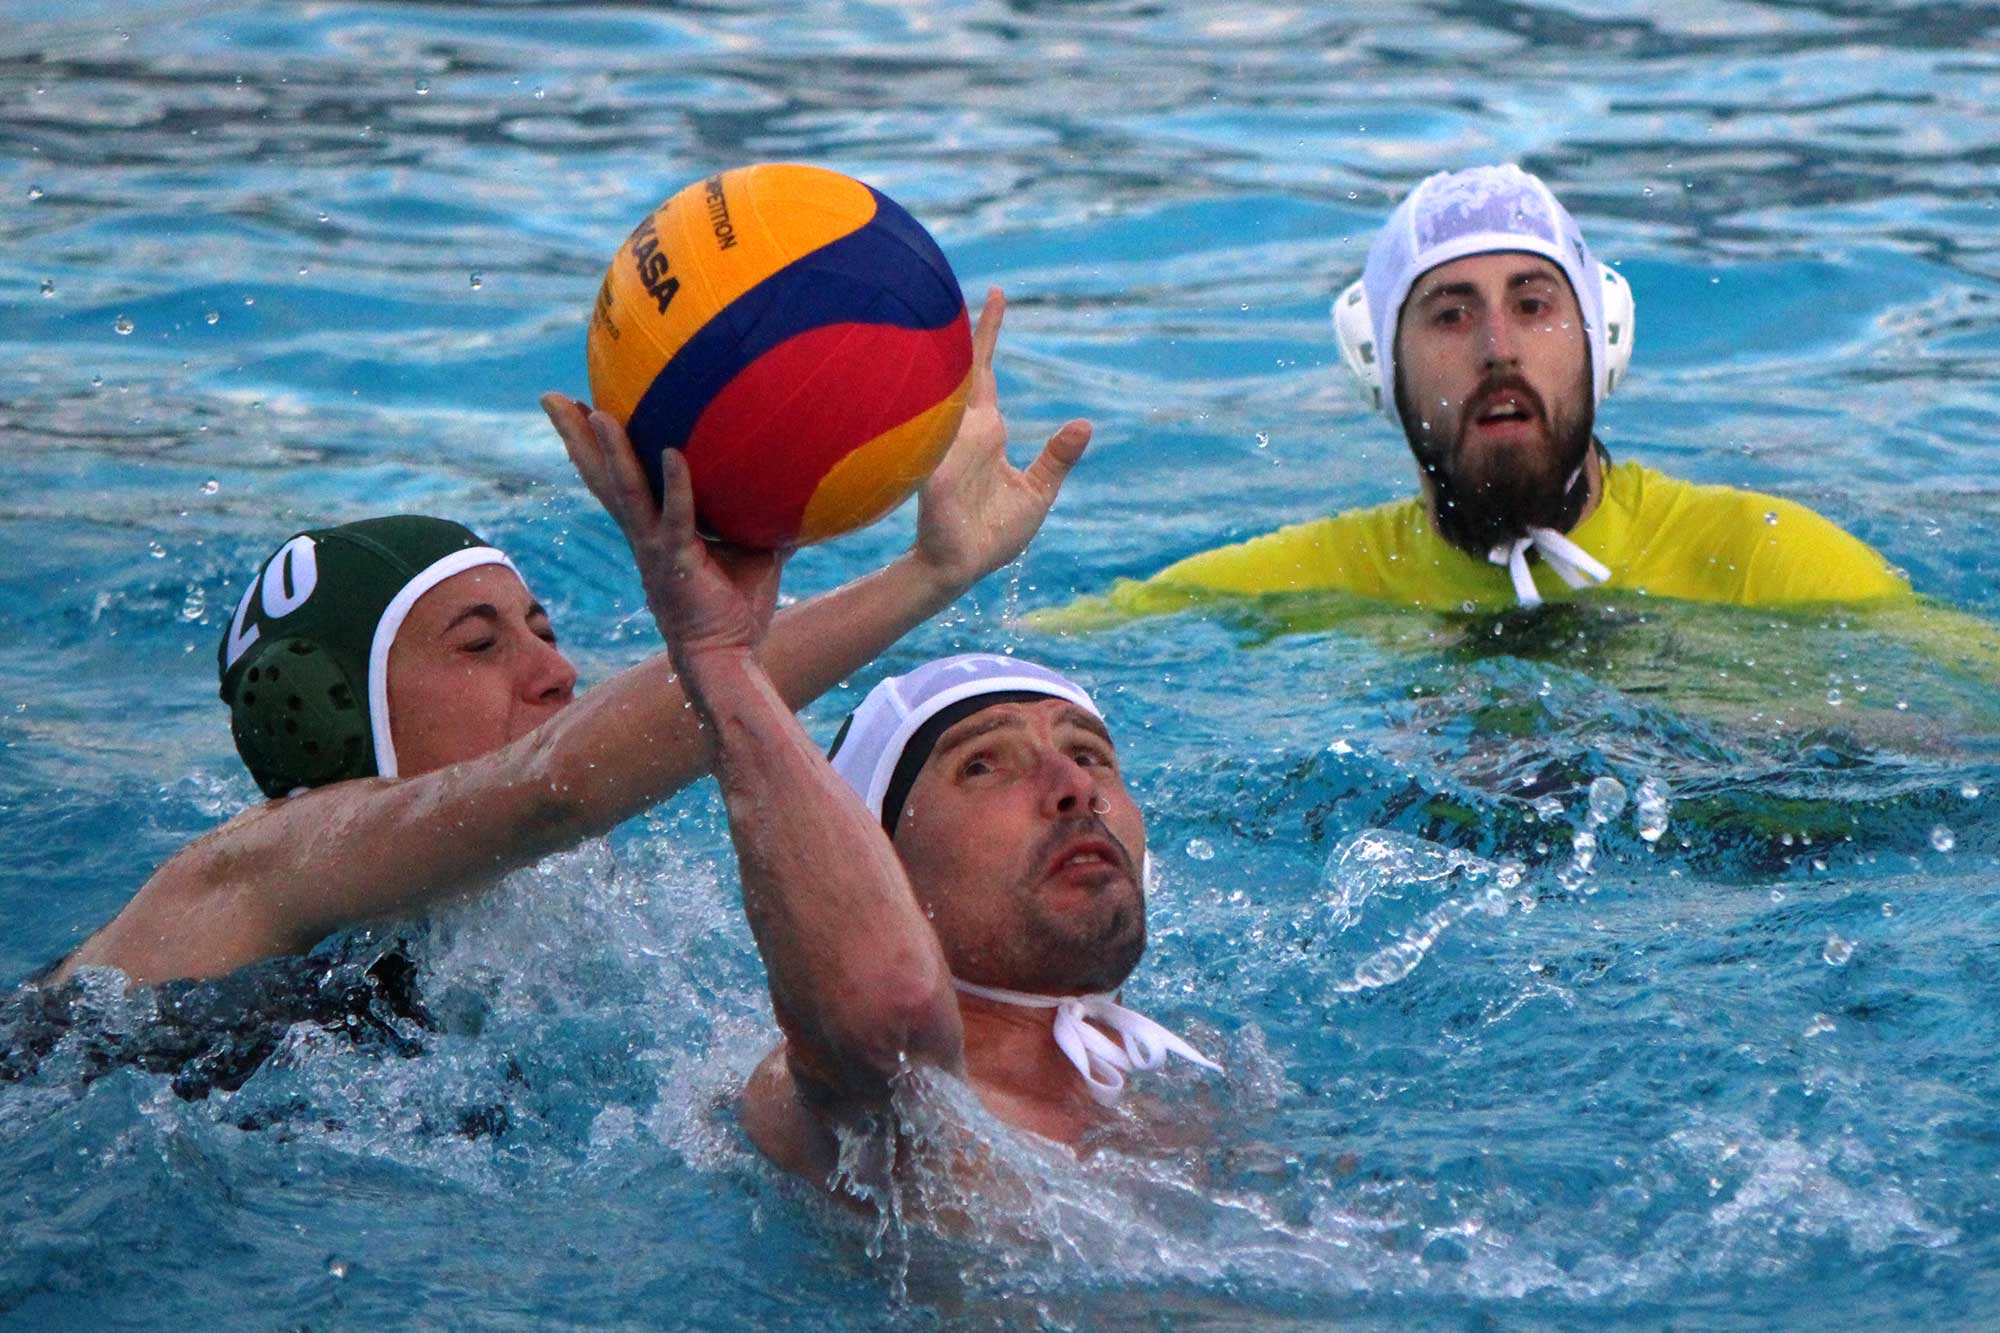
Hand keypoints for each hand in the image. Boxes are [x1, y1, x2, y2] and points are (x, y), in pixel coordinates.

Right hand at [543, 394, 782, 659]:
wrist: (728, 657)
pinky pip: (675, 519)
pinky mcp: (677, 563)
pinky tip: (671, 452)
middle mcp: (642, 536)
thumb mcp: (753, 551)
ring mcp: (654, 549)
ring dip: (610, 452)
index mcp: (652, 531)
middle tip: (550, 396)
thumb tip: (793, 482)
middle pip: (599, 477)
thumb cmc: (738, 608)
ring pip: (624, 492)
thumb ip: (760, 516)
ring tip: (599, 412)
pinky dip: (675, 486)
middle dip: (574, 436)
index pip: (617, 478)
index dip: (596, 445)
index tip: (581, 406)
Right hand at [912, 287, 1090, 590]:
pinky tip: (922, 380)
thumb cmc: (995, 532)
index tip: (997, 294)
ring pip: (941, 389)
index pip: (985, 371)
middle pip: (960, 368)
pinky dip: (926, 409)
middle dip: (964, 329)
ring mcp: (944, 445)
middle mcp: (962, 429)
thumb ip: (1058, 458)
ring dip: (938, 357)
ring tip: (935, 312)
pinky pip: (930, 432)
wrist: (962, 567)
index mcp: (986, 431)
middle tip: (968, 284)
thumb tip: (1085, 423)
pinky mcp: (933, 469)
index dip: (988, 332)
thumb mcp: (1037, 492)